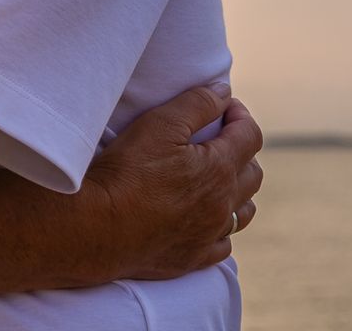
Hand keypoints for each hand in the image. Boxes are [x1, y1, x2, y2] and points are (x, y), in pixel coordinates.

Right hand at [80, 85, 262, 281]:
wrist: (99, 227)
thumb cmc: (128, 171)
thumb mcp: (159, 124)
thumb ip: (197, 103)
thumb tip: (224, 93)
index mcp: (220, 168)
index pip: (249, 136)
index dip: (240, 116)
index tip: (226, 107)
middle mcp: (223, 204)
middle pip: (253, 175)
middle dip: (243, 151)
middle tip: (221, 139)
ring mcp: (209, 235)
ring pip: (243, 212)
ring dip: (239, 192)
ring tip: (218, 180)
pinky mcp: (192, 258)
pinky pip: (223, 245)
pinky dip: (221, 229)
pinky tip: (207, 221)